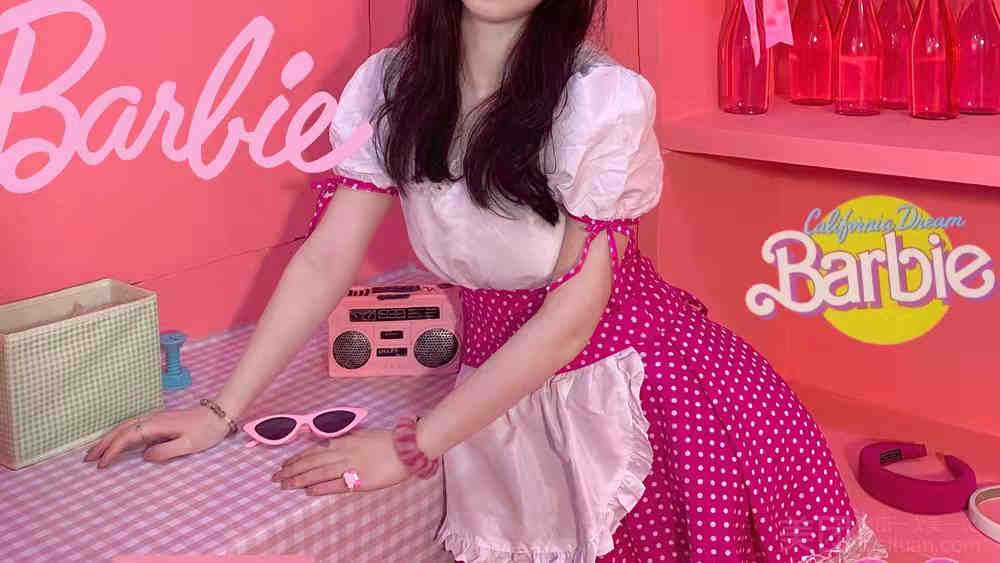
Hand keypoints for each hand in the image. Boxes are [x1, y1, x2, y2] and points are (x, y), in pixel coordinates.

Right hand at [83, 405, 231, 467]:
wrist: (219, 415)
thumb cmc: (206, 431)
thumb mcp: (189, 444)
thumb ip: (165, 451)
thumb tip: (144, 456)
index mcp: (157, 424)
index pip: (128, 437)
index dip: (113, 450)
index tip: (101, 464)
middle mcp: (152, 419)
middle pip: (121, 430)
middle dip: (103, 444)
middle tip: (87, 459)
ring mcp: (154, 419)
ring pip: (125, 428)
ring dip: (108, 439)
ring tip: (95, 453)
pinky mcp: (158, 422)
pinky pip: (133, 428)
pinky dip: (119, 436)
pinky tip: (115, 444)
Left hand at [273, 429, 409, 494]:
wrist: (407, 448)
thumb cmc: (386, 441)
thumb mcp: (361, 435)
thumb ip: (344, 439)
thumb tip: (330, 441)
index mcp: (343, 441)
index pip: (313, 450)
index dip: (296, 458)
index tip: (284, 464)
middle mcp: (343, 453)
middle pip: (311, 462)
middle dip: (291, 470)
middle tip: (276, 477)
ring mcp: (350, 466)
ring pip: (318, 473)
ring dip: (300, 479)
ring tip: (286, 485)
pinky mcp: (360, 480)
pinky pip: (336, 485)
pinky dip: (320, 488)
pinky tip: (308, 492)